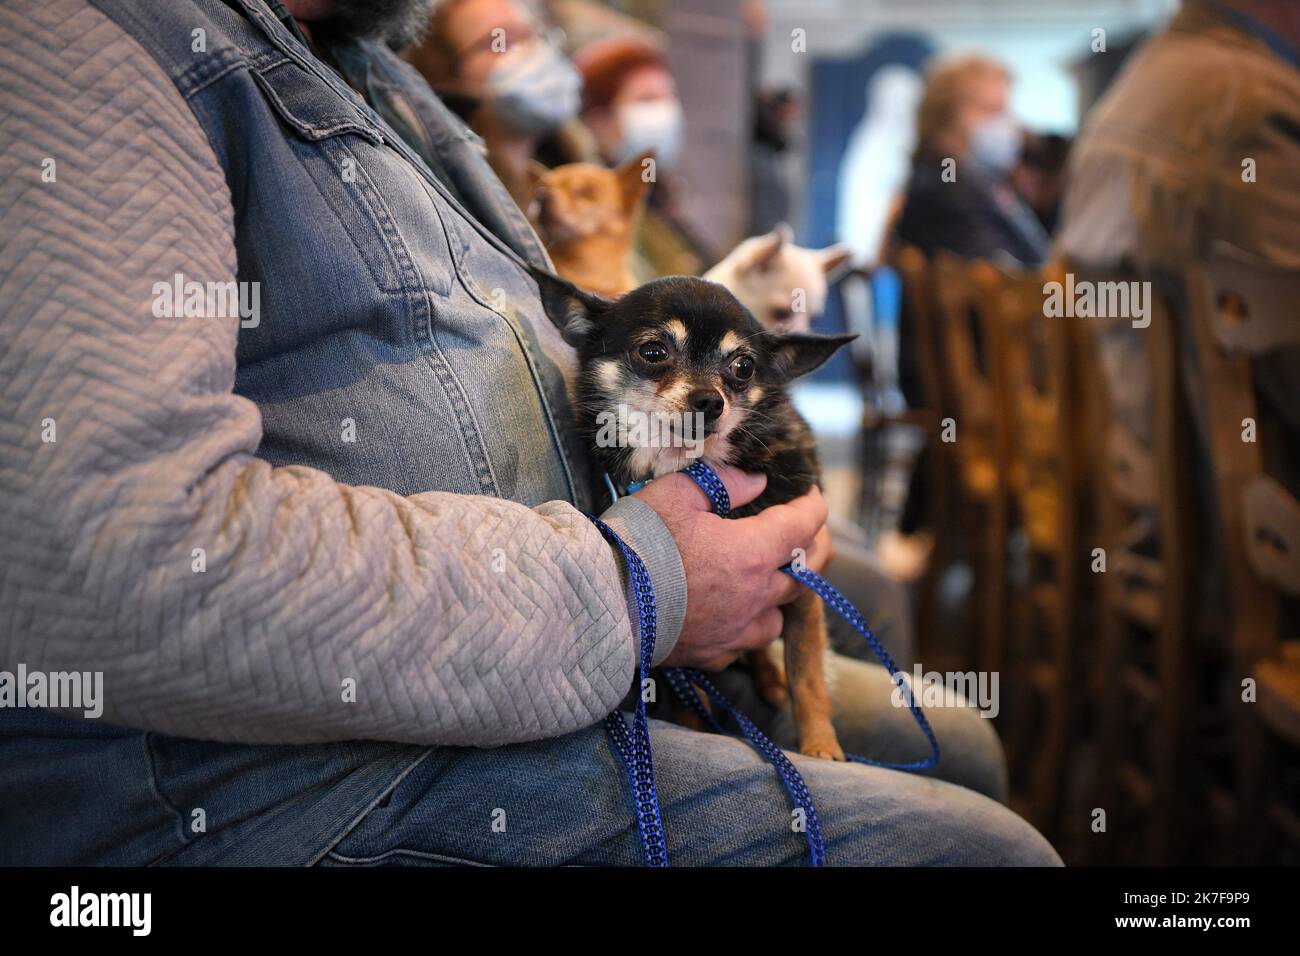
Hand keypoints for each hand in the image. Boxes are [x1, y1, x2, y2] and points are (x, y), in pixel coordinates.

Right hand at [632, 466, 828, 670]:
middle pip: (807, 575)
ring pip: (780, 616)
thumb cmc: (637, 543)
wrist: (602, 602)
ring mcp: (735, 630)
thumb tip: (757, 483)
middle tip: (808, 533)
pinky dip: (747, 625)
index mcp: (751, 552)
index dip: (813, 507)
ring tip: (771, 579)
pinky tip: (735, 612)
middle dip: (814, 548)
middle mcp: (754, 596)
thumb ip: (723, 483)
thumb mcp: (676, 493)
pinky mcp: (713, 654)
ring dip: (782, 595)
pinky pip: (745, 643)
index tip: (811, 496)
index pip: (803, 526)